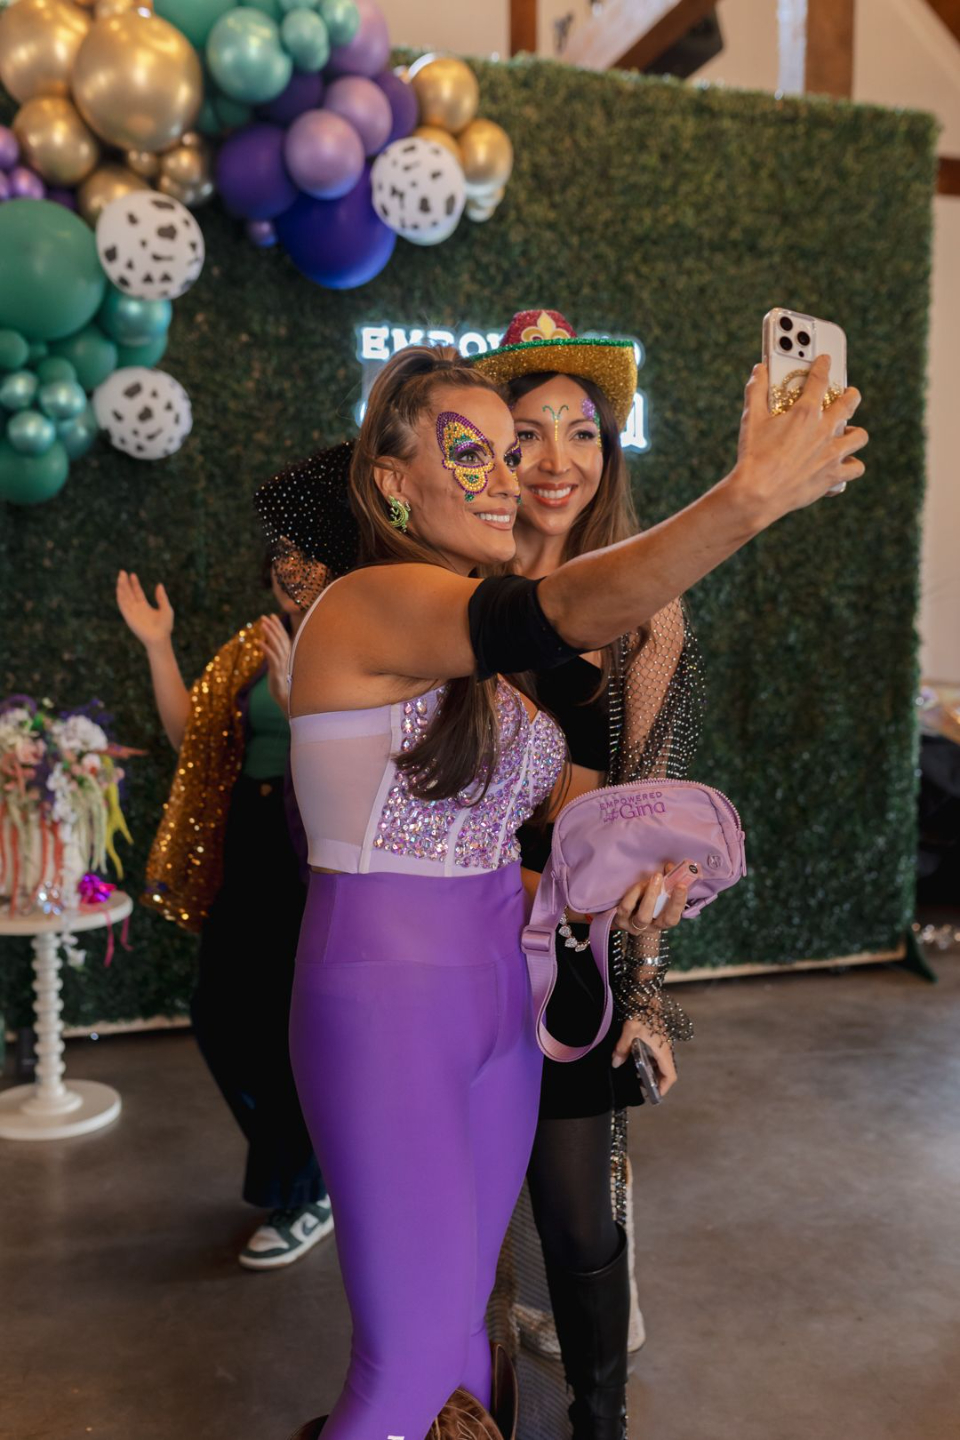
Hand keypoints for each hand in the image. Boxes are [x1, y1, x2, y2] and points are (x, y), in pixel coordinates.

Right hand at [116, 570, 173, 649]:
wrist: (159, 638)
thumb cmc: (165, 626)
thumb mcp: (166, 609)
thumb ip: (161, 597)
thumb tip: (159, 585)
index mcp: (144, 606)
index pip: (137, 592)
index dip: (134, 583)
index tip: (132, 574)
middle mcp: (136, 608)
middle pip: (129, 593)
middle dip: (125, 583)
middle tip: (122, 572)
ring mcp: (132, 612)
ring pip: (124, 597)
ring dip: (121, 587)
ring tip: (121, 576)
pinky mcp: (129, 617)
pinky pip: (122, 605)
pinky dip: (120, 596)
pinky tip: (119, 588)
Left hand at [261, 613, 291, 711]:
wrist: (285, 697)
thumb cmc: (280, 680)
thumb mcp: (276, 664)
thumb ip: (274, 652)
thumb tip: (266, 641)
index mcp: (288, 654)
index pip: (283, 636)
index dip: (278, 625)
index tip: (271, 615)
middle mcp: (287, 657)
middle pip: (280, 638)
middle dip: (272, 626)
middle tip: (264, 617)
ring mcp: (283, 664)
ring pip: (277, 646)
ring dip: (269, 634)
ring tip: (262, 625)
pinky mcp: (277, 672)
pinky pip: (272, 658)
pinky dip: (266, 649)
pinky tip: (259, 642)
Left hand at [611, 1017, 677, 1094]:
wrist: (645, 992)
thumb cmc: (641, 1011)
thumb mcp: (629, 1030)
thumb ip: (622, 1048)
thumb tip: (616, 1063)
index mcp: (663, 1050)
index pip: (670, 1076)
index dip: (663, 1088)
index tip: (654, 1095)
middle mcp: (665, 1048)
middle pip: (665, 1071)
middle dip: (655, 1081)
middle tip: (641, 1088)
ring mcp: (662, 1041)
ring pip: (660, 1062)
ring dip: (651, 1071)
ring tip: (636, 1075)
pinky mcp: (657, 1035)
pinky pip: (655, 1053)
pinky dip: (648, 1060)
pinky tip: (635, 1058)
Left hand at [613, 861, 688, 937]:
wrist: (630, 917)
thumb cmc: (651, 902)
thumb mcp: (661, 895)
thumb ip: (668, 882)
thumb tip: (669, 866)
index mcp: (664, 923)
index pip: (673, 917)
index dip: (678, 902)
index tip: (681, 885)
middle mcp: (651, 928)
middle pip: (659, 919)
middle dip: (657, 896)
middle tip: (659, 876)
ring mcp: (634, 926)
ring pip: (642, 915)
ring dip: (646, 894)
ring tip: (648, 880)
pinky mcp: (621, 921)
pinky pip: (626, 907)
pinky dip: (633, 893)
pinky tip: (639, 884)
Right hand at [730, 356, 867, 525]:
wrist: (758, 494)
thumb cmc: (754, 456)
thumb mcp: (751, 419)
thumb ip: (756, 391)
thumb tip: (758, 369)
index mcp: (805, 413)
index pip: (820, 379)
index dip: (823, 365)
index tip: (825, 360)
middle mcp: (825, 430)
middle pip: (849, 403)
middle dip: (851, 395)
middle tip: (849, 393)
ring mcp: (832, 454)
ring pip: (859, 436)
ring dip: (855, 432)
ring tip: (848, 432)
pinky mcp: (833, 476)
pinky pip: (856, 468)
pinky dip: (851, 465)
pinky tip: (844, 463)